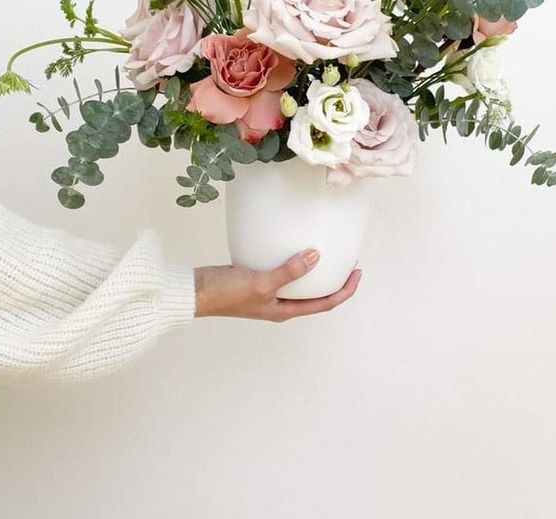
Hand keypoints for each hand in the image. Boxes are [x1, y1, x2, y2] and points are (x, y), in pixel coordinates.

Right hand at [194, 250, 361, 320]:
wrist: (198, 292)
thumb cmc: (228, 294)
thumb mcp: (262, 282)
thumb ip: (290, 271)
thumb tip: (316, 257)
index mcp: (285, 310)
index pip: (325, 303)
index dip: (345, 290)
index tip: (358, 273)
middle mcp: (280, 304)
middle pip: (316, 294)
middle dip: (335, 280)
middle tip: (348, 261)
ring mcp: (269, 292)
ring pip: (301, 283)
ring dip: (315, 270)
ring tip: (326, 251)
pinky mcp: (258, 280)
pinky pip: (284, 271)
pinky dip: (293, 261)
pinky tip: (293, 245)